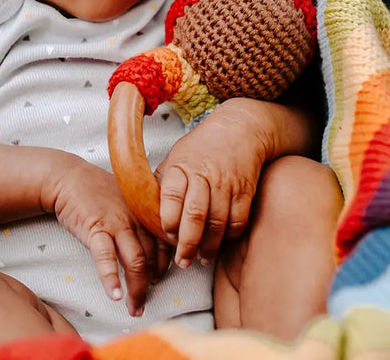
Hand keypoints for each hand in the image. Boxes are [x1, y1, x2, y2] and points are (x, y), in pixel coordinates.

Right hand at [43, 155, 166, 315]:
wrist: (70, 178)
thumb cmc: (100, 191)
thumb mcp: (128, 199)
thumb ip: (143, 218)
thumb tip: (158, 243)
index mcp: (146, 209)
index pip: (166, 241)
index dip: (166, 263)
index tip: (161, 278)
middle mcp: (137, 217)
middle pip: (153, 255)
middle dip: (152, 282)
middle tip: (146, 300)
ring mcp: (117, 223)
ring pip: (136, 261)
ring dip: (136, 289)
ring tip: (134, 308)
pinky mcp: (95, 229)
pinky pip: (106, 257)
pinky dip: (111, 278)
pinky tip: (114, 295)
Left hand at [155, 98, 269, 267]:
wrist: (240, 129)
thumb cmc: (203, 146)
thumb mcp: (176, 157)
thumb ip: (162, 182)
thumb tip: (145, 210)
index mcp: (181, 166)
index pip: (170, 196)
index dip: (167, 221)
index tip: (167, 236)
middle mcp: (204, 174)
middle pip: (195, 214)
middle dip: (188, 244)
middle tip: (183, 260)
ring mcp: (226, 183)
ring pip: (218, 222)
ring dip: (209, 246)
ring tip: (202, 258)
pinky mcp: (244, 190)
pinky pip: (238, 219)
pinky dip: (230, 235)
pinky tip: (222, 242)